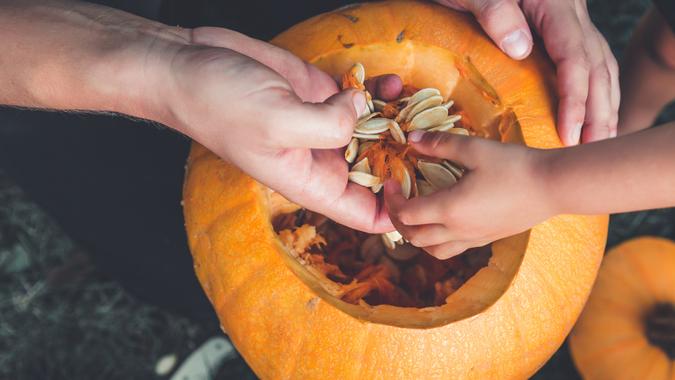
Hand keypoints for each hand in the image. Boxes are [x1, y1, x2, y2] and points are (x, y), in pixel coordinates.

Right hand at [0, 1, 394, 231]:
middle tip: (441, 149)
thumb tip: (364, 111)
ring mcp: (323, 124)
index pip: (365, 214)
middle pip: (378, 176)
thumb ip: (329, 125)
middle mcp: (321, 158)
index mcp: (310, 182)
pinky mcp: (320, 93)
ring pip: (375, 135)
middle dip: (408, 165)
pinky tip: (395, 87)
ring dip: (399, 126)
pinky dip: (380, 95)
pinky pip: (361, 100)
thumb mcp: (277, 121)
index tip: (429, 196)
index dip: (399, 212)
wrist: (189, 66)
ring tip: (426, 114)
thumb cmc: (220, 104)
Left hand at [384, 130, 554, 258]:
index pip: (406, 214)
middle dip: (397, 219)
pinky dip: (436, 240)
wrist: (554, 186)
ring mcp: (473, 239)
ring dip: (415, 234)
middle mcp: (458, 231)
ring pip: (431, 249)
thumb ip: (440, 144)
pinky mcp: (486, 240)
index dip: (391, 199)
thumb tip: (411, 138)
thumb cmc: (515, 165)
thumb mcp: (475, 149)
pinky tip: (442, 219)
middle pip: (412, 236)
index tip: (390, 181)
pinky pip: (451, 249)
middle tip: (396, 197)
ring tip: (415, 213)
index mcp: (449, 209)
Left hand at [434, 0, 618, 145]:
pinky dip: (596, 88)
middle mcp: (570, 14)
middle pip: (597, 65)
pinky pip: (588, 59)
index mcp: (554, 6)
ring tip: (599, 139)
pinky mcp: (560, 28)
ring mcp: (569, 20)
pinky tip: (593, 111)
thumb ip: (495, 12)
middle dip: (599, 110)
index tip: (569, 131)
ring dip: (603, 103)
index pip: (574, 57)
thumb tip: (521, 48)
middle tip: (592, 149)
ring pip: (600, 63)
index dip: (575, 98)